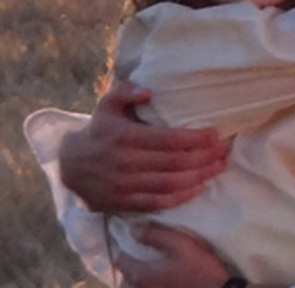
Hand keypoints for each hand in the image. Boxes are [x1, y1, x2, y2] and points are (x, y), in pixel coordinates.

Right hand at [58, 81, 227, 212]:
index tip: (215, 135)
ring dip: (198, 177)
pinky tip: (198, 187)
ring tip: (218, 168)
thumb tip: (148, 92)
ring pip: (169, 184)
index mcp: (125, 137)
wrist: (71, 166)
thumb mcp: (107, 104)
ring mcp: (124, 186)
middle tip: (223, 152)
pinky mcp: (124, 202)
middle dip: (204, 158)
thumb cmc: (98, 131)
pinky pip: (158, 202)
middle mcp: (126, 163)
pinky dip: (181, 197)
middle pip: (174, 163)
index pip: (168, 140)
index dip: (195, 139)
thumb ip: (126, 91)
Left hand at [115, 224, 231, 287]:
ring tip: (151, 267)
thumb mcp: (180, 244)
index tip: (128, 236)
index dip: (122, 245)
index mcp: (142, 274)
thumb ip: (154, 235)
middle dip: (129, 264)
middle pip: (126, 277)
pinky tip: (162, 278)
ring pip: (136, 286)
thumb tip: (132, 229)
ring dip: (138, 277)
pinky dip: (148, 284)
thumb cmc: (200, 267)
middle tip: (139, 252)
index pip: (120, 260)